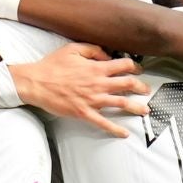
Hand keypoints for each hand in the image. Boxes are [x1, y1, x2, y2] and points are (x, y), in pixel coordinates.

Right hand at [9, 43, 149, 137]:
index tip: (138, 70)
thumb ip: (93, 50)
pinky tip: (124, 133)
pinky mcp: (84, 113)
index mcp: (97, 68)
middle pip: (128, 84)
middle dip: (141, 87)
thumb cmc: (52, 65)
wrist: (36, 82)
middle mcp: (98, 84)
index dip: (135, 66)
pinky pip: (104, 123)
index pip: (124, 66)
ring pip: (121, 103)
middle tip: (146, 90)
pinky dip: (116, 129)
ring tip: (145, 110)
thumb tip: (107, 55)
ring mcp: (93, 99)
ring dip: (136, 107)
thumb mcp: (73, 49)